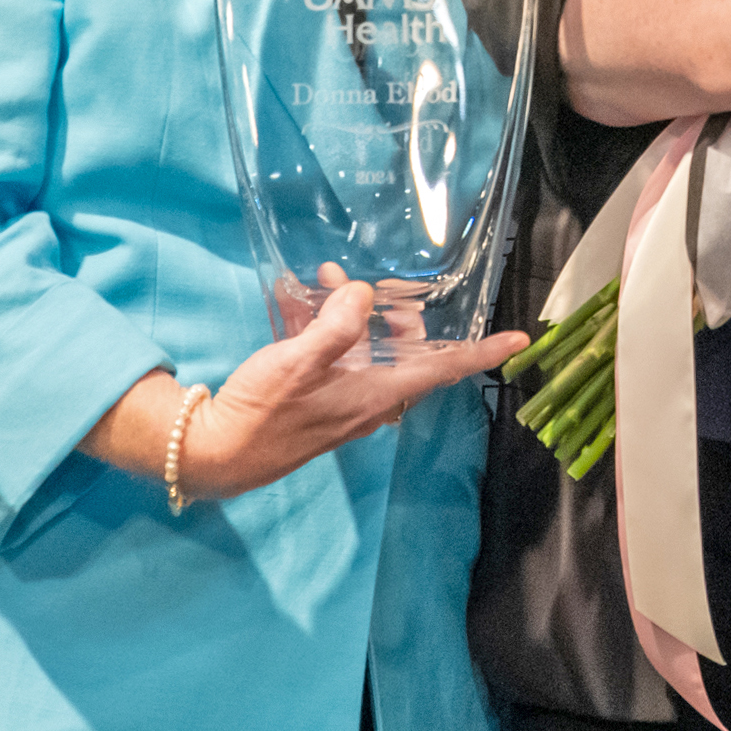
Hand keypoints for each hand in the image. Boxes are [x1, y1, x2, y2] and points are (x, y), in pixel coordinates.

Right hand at [184, 280, 528, 500]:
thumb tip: (364, 295)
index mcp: (375, 395)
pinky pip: (327, 357)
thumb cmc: (260, 413)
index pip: (443, 369)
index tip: (521, 340)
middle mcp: (365, 400)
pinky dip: (316, 326)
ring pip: (362, 349)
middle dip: (399, 316)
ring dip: (349, 313)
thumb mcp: (298, 362)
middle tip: (384, 288)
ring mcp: (338, 401)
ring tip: (325, 277)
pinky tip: (292, 296)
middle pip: (404, 353)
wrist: (210, 454)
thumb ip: (337, 326)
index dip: (483, 352)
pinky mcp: (310, 398)